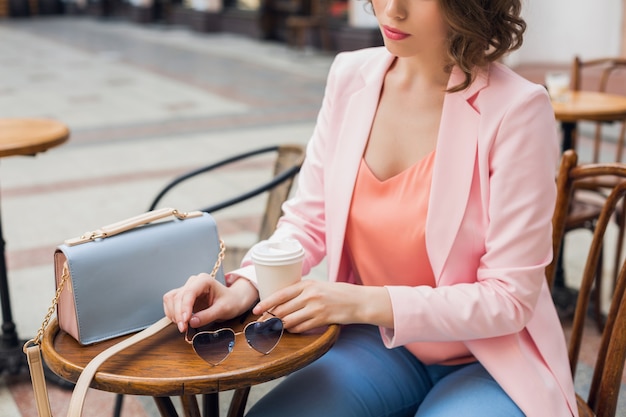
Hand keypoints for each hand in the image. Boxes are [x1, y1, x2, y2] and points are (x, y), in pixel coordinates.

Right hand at [163, 274, 257, 332]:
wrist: (233, 300)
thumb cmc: (230, 302)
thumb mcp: (223, 310)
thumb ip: (208, 315)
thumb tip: (192, 322)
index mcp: (204, 280)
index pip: (189, 292)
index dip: (184, 307)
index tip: (185, 321)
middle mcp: (193, 282)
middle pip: (177, 296)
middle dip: (178, 314)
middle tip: (183, 328)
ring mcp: (187, 288)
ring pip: (171, 299)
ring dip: (173, 313)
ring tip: (182, 326)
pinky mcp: (183, 296)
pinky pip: (171, 303)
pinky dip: (172, 313)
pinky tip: (180, 321)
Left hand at [252, 280, 392, 332]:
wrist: (358, 301)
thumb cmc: (337, 293)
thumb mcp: (318, 286)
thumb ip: (301, 292)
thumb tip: (281, 302)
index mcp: (307, 285)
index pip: (280, 294)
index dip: (266, 303)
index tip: (256, 310)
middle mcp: (310, 295)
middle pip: (282, 310)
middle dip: (270, 319)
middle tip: (261, 325)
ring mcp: (316, 308)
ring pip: (290, 320)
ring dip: (280, 327)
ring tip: (274, 329)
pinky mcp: (322, 319)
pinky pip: (301, 328)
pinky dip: (294, 330)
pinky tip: (293, 329)